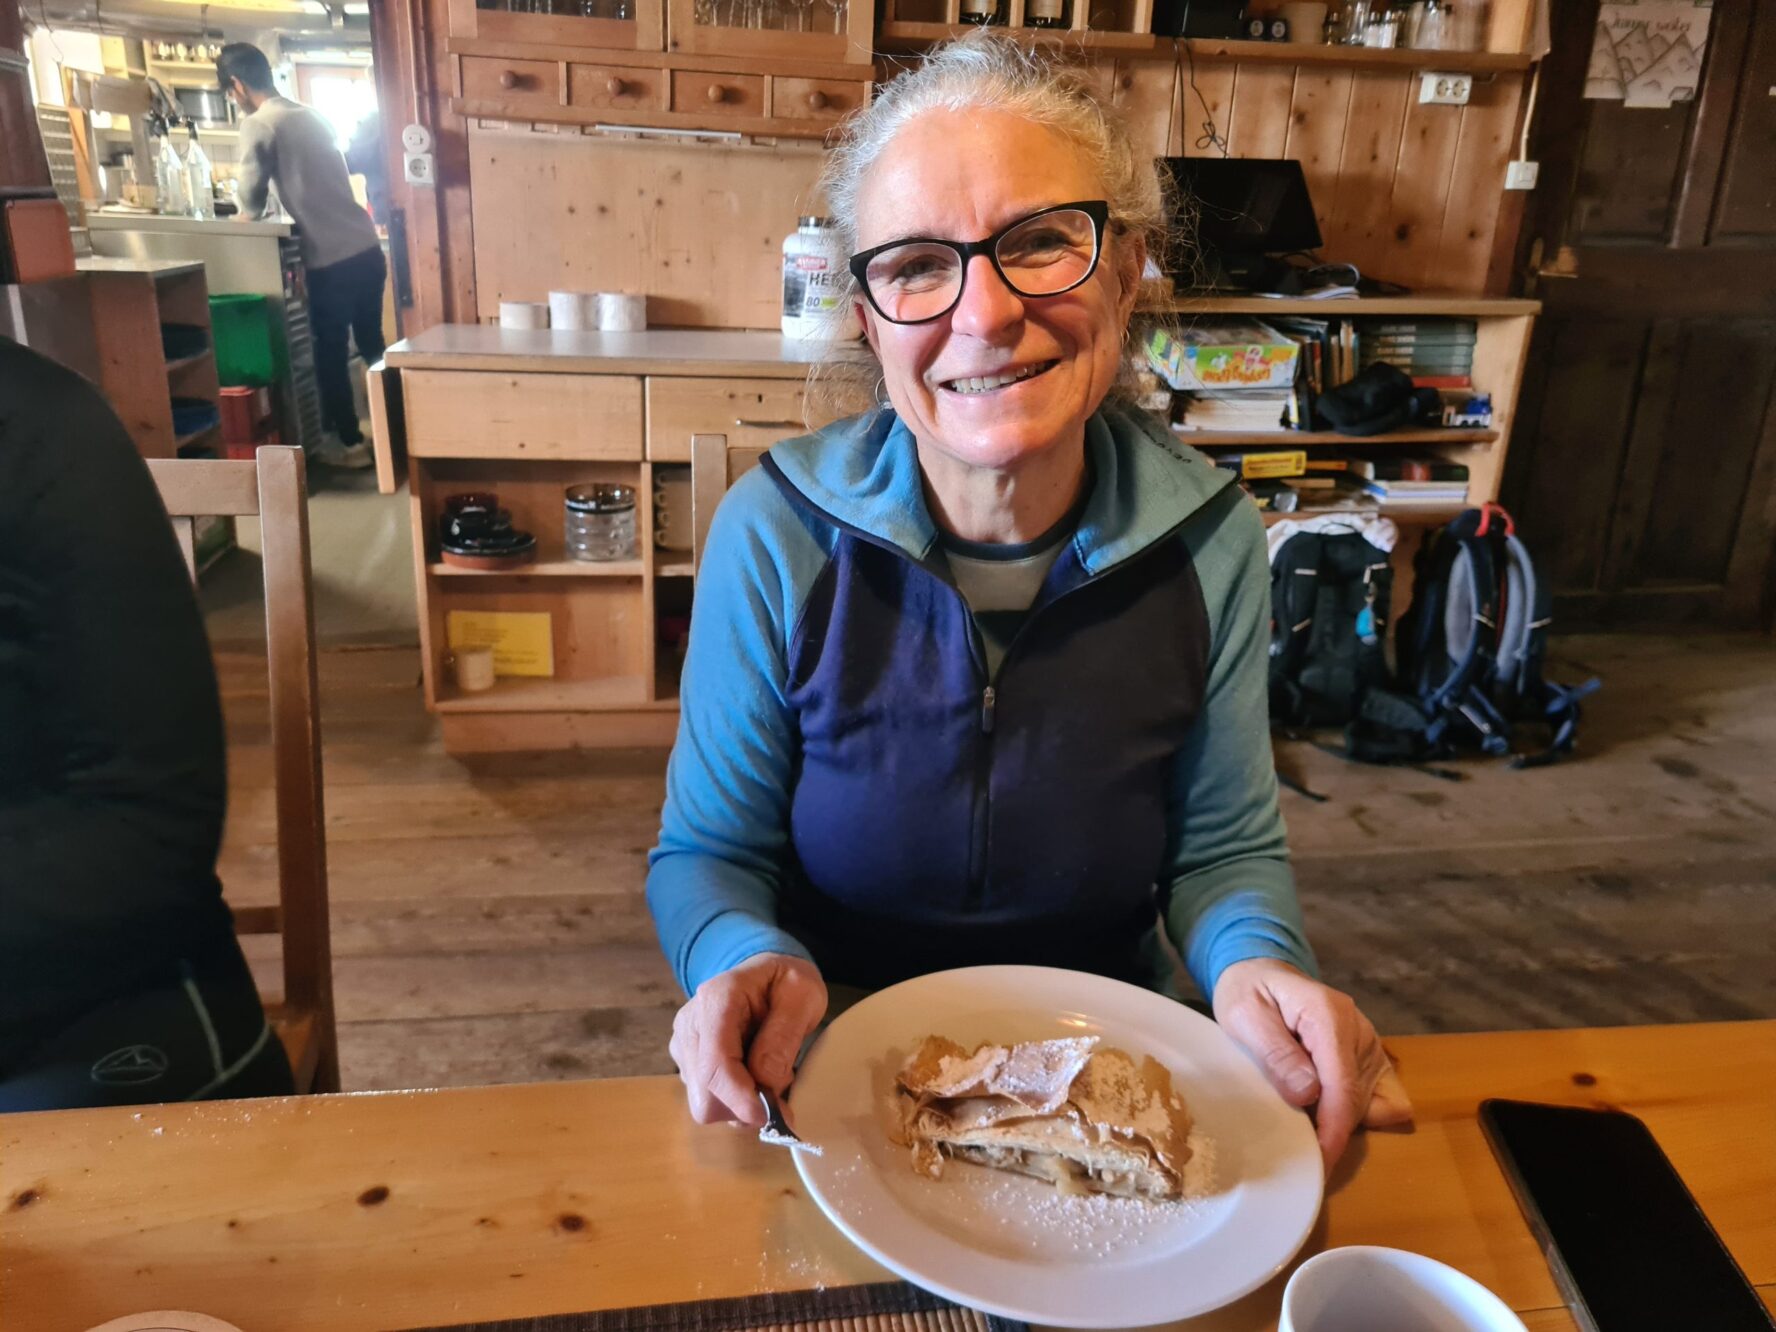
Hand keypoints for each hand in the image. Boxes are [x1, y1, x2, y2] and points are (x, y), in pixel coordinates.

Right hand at [668, 953, 827, 1126]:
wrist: (765, 974)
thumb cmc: (786, 983)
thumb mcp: (803, 996)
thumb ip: (784, 1036)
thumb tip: (765, 1082)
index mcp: (716, 1000)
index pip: (716, 1064)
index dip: (741, 1099)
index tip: (772, 1117)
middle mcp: (689, 1025)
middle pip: (704, 1095)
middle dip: (743, 1105)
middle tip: (779, 1094)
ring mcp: (683, 1045)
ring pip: (704, 1104)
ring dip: (740, 1105)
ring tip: (767, 1077)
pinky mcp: (686, 1063)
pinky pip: (707, 1100)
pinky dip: (734, 1101)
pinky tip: (751, 1077)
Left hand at [1212, 957, 1413, 1170]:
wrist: (1260, 974)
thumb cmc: (1248, 993)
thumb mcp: (1245, 1016)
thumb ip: (1276, 1053)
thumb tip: (1308, 1093)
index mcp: (1330, 1016)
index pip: (1343, 1084)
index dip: (1334, 1128)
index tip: (1320, 1159)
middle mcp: (1359, 1031)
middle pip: (1360, 1100)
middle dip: (1333, 1129)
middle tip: (1293, 1139)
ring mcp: (1369, 1046)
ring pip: (1374, 1104)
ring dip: (1342, 1121)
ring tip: (1302, 1116)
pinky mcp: (1371, 1059)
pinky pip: (1384, 1098)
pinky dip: (1359, 1113)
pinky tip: (1324, 1109)